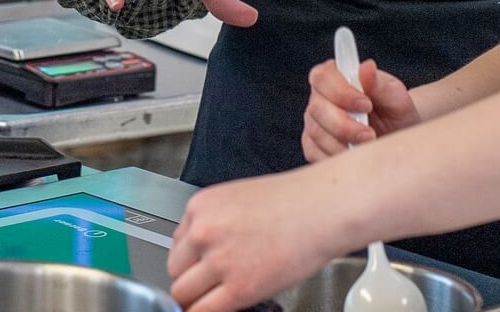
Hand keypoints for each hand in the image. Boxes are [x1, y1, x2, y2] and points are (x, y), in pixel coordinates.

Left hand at [169, 166, 336, 311]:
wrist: (324, 207)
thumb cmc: (295, 200)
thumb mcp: (241, 199)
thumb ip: (215, 222)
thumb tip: (201, 252)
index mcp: (203, 205)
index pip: (177, 243)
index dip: (192, 258)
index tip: (203, 264)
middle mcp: (204, 231)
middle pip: (176, 270)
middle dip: (193, 278)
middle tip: (213, 280)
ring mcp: (219, 261)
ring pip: (183, 295)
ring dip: (198, 298)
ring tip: (222, 291)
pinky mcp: (238, 288)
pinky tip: (224, 304)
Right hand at [302, 58, 419, 160]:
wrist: (398, 139)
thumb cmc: (396, 113)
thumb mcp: (395, 97)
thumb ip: (380, 84)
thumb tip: (367, 66)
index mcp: (337, 76)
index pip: (323, 76)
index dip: (341, 91)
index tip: (366, 105)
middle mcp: (320, 98)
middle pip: (317, 108)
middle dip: (344, 125)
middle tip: (370, 134)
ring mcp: (314, 123)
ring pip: (316, 133)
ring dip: (343, 143)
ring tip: (368, 145)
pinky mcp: (313, 147)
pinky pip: (315, 154)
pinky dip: (337, 157)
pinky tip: (355, 156)